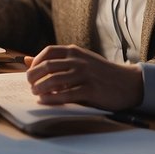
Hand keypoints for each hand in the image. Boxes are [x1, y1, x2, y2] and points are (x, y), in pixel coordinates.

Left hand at [24, 44, 142, 111]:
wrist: (128, 83)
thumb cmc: (100, 73)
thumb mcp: (80, 61)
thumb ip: (56, 61)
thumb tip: (27, 60)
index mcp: (75, 51)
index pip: (48, 52)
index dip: (36, 62)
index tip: (30, 72)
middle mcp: (78, 61)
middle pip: (47, 66)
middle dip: (34, 77)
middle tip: (29, 85)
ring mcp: (84, 75)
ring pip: (54, 81)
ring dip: (40, 89)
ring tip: (35, 94)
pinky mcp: (90, 90)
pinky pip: (66, 95)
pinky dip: (52, 99)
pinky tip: (44, 101)